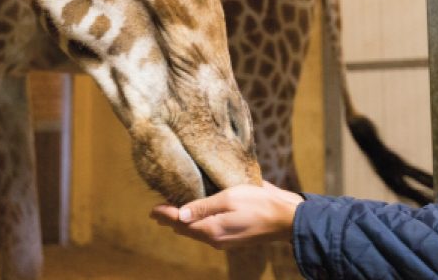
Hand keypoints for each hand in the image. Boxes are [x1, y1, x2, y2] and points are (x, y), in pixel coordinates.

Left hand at [150, 181, 303, 249]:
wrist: (286, 218)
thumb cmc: (258, 203)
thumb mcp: (229, 198)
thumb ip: (203, 206)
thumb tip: (180, 214)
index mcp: (211, 230)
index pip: (181, 223)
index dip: (165, 215)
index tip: (152, 209)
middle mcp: (215, 239)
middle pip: (186, 230)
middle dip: (171, 220)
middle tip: (156, 211)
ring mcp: (225, 240)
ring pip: (197, 232)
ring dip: (183, 222)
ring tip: (172, 213)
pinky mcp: (233, 237)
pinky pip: (208, 232)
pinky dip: (197, 224)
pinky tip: (196, 216)